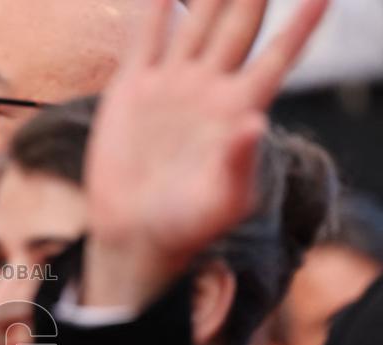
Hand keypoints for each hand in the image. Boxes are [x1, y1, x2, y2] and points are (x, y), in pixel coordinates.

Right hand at [82, 0, 328, 307]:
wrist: (134, 234)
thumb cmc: (187, 225)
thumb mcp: (224, 202)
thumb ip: (241, 164)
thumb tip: (255, 124)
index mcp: (240, 110)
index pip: (278, 55)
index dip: (302, 23)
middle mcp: (209, 89)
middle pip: (239, 24)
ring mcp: (171, 85)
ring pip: (196, 22)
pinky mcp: (131, 90)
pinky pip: (146, 40)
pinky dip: (154, 12)